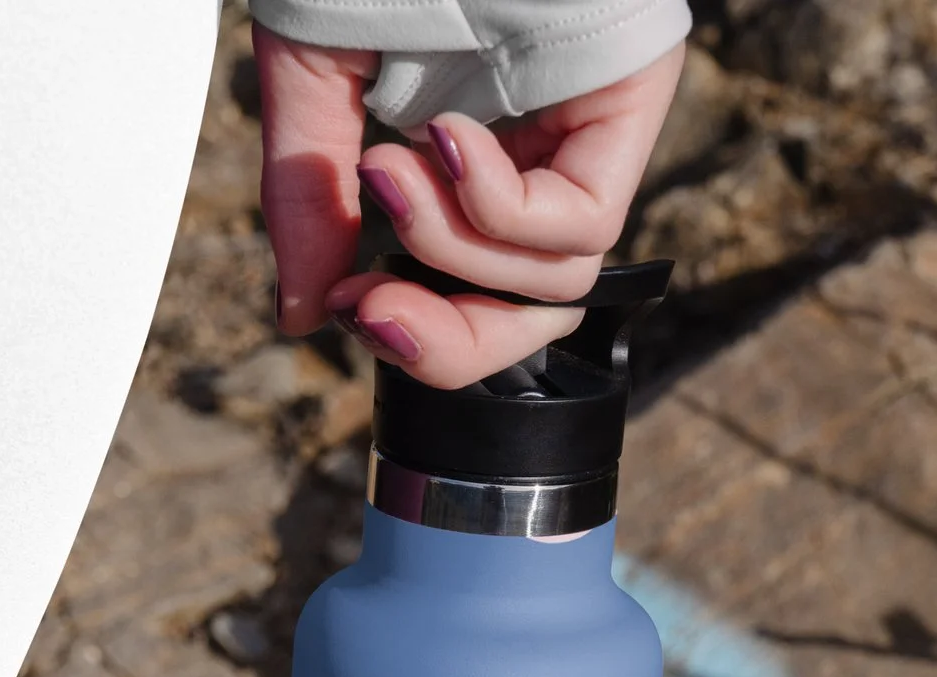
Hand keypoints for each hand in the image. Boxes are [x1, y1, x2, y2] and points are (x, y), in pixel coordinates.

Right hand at [255, 27, 684, 389]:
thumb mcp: (313, 77)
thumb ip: (312, 201)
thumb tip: (308, 317)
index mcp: (467, 159)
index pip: (471, 298)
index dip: (417, 334)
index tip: (347, 310)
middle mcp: (536, 158)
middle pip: (527, 317)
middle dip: (449, 339)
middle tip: (375, 312)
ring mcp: (587, 136)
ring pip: (553, 281)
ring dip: (454, 249)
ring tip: (388, 169)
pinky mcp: (629, 107)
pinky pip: (579, 223)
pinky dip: (498, 208)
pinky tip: (443, 140)